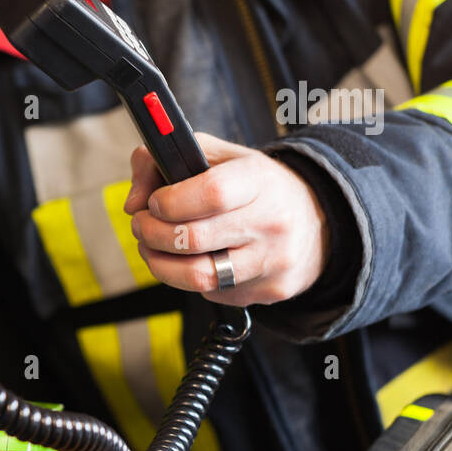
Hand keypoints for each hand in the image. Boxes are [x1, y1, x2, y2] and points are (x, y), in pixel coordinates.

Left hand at [124, 134, 329, 306]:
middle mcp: (272, 222)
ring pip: (198, 276)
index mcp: (259, 180)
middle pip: (192, 239)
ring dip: (159, 264)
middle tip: (142, 225)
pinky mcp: (269, 291)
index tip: (154, 203)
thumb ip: (162, 162)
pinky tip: (190, 261)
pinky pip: (213, 293)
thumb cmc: (255, 185)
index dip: (169, 202)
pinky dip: (189, 279)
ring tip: (152, 247)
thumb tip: (133, 203)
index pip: (210, 193)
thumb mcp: (217, 156)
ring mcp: (273, 261)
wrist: (318, 221)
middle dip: (150, 233)